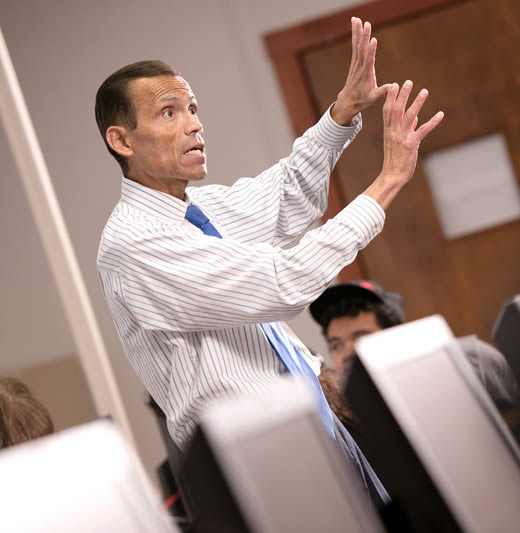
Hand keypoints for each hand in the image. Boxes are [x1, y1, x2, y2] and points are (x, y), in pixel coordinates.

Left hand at [332, 17, 390, 124]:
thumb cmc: (363, 99)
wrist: (349, 100)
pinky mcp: (355, 61)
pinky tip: (356, 24)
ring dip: (357, 32)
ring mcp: (356, 62)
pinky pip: (355, 45)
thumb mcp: (373, 98)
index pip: (368, 61)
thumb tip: (392, 86)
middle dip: (364, 37)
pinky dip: (355, 35)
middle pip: (362, 49)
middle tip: (366, 24)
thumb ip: (382, 92)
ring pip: (357, 45)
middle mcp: (360, 66)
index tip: (373, 40)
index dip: (371, 51)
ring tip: (357, 19)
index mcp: (366, 74)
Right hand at [364, 81, 443, 209]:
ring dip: (417, 103)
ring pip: (410, 116)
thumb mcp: (396, 143)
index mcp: (388, 131)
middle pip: (397, 110)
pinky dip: (432, 122)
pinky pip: (423, 130)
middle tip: (407, 82)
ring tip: (424, 91)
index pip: (388, 111)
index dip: (391, 98)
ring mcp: (402, 138)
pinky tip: (441, 114)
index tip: (394, 85)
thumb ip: (406, 129)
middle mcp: (393, 132)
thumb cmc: (394, 161)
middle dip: (402, 95)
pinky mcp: (411, 145)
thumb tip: (416, 117)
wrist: (392, 176)